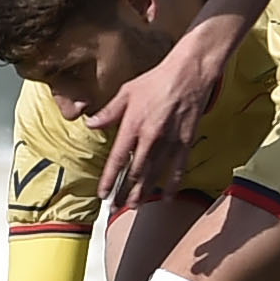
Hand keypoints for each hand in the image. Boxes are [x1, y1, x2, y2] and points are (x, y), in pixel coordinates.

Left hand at [89, 16, 238, 207]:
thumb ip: (109, 112)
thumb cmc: (156, 80)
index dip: (109, 179)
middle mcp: (151, 137)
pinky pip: (178, 168)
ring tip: (135, 206)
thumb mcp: (126, 92)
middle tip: (116, 207)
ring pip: (155, 174)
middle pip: (135, 172)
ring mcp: (170, 141)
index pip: (117, 159)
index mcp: (133, 125)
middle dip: (125, 192)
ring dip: (144, 192)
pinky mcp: (186, 141)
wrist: (189, 73)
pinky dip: (173, 184)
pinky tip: (168, 197)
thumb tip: (90, 124)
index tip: (102, 194)